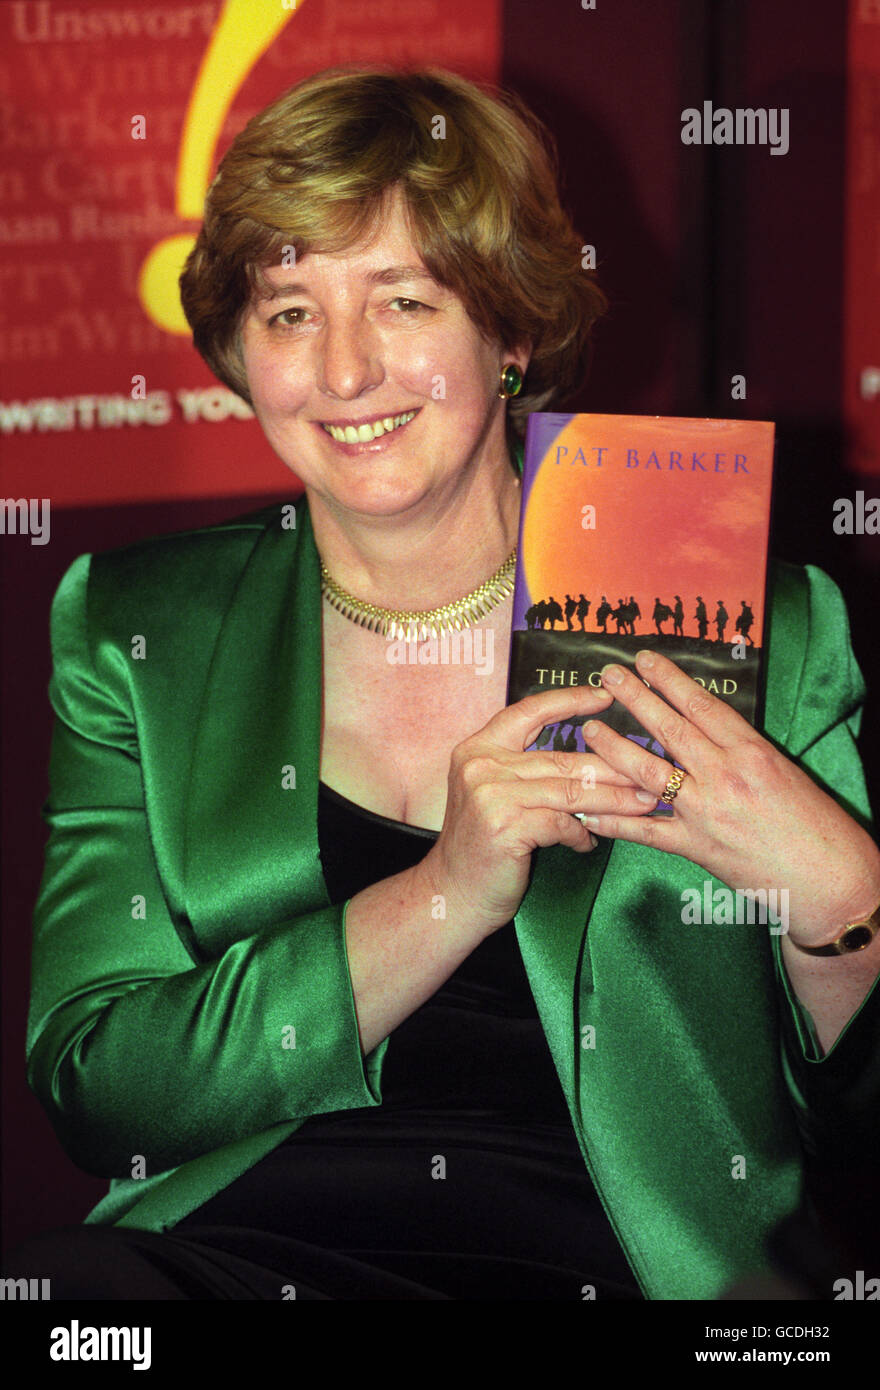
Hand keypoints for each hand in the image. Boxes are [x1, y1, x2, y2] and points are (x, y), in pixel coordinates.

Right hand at [422, 684, 660, 939]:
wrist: (451, 892)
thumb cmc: (481, 845)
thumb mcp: (495, 794)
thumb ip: (526, 770)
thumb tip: (591, 759)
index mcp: (478, 748)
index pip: (529, 711)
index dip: (568, 700)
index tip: (605, 696)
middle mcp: (482, 765)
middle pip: (561, 758)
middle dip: (612, 767)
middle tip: (651, 770)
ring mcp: (491, 795)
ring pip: (569, 791)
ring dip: (612, 800)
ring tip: (642, 803)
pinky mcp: (505, 826)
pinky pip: (560, 824)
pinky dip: (580, 834)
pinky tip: (588, 842)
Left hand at [578, 649, 879, 943]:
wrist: (829, 878)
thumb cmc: (815, 824)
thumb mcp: (784, 771)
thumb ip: (742, 750)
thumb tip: (706, 729)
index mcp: (752, 751)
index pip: (702, 706)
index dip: (669, 680)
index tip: (646, 659)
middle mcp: (725, 776)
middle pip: (670, 729)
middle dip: (635, 698)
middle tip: (608, 675)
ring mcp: (706, 812)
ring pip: (649, 773)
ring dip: (614, 749)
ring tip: (589, 729)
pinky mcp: (695, 848)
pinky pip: (645, 831)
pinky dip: (613, 821)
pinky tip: (587, 810)